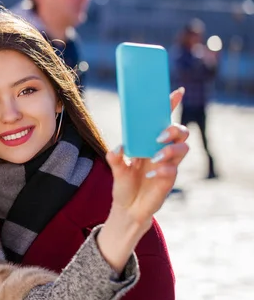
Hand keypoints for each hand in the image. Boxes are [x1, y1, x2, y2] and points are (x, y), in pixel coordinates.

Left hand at [106, 87, 188, 231]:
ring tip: (155, 157)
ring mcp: (168, 165)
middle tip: (159, 137)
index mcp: (149, 142)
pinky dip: (164, 170)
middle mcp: (162, 150)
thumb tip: (118, 148)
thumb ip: (115, 158)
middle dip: (174, 129)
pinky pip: (173, 170)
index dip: (171, 105)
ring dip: (171, 150)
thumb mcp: (116, 169)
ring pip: (183, 149)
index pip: (163, 120)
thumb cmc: (124, 184)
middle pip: (181, 131)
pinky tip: (151, 175)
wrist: (128, 208)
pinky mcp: (169, 180)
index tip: (177, 91)